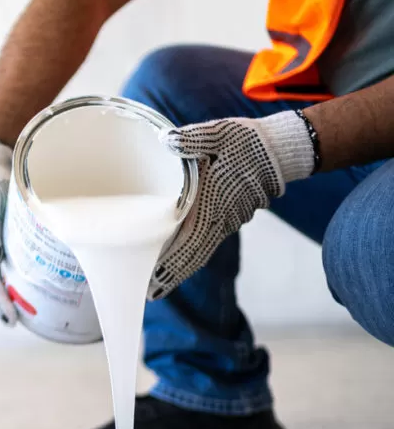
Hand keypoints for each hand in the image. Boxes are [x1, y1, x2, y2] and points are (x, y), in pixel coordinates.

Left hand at [150, 111, 316, 299]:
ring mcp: (225, 221)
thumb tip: (167, 141)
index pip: (188, 242)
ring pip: (199, 252)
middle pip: (192, 256)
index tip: (154, 282)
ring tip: (158, 283)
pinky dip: (191, 255)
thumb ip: (190, 139)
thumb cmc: (246, 142)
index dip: (171, 263)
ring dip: (180, 268)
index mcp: (212, 204)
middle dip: (171, 275)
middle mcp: (219, 219)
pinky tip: (178, 258)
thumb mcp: (217, 134)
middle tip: (150, 294)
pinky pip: (206, 242)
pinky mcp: (228, 216)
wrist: (278, 149)